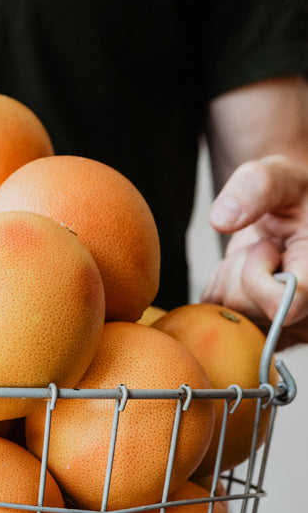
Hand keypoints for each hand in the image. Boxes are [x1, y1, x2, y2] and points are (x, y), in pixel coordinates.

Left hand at [203, 154, 307, 346]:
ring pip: (230, 319)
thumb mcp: (282, 178)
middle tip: (266, 246)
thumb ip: (256, 186)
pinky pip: (218, 322)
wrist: (294, 217)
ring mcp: (290, 332)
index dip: (257, 275)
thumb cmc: (294, 197)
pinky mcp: (265, 335)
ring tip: (261, 259)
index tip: (267, 244)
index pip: (282, 307)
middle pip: (245, 309)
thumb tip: (221, 219)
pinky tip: (248, 275)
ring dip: (232, 280)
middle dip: (240, 270)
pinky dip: (224, 293)